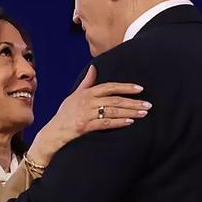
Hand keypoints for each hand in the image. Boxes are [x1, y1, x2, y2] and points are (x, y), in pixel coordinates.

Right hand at [26, 66, 150, 165]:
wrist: (52, 133)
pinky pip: (105, 123)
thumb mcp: (74, 96)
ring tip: (143, 113)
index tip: (140, 89)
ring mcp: (85, 114)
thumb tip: (94, 68)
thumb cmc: (65, 115)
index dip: (125, 87)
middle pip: (114, 100)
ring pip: (112, 111)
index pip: (109, 87)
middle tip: (148, 104)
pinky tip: (130, 122)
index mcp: (85, 93)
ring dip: (129, 112)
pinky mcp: (84, 126)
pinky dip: (118, 122)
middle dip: (133, 102)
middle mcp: (86, 102)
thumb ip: (86, 83)